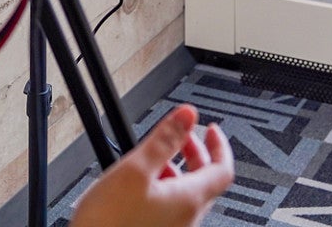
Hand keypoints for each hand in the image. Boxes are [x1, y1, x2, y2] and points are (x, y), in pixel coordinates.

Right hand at [70, 104, 233, 226]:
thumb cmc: (109, 225)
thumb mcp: (135, 171)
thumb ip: (163, 140)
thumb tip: (187, 116)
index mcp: (189, 200)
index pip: (222, 169)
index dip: (218, 145)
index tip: (209, 129)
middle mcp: (187, 220)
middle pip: (205, 182)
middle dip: (194, 153)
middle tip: (181, 136)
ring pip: (186, 195)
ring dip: (176, 171)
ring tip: (154, 159)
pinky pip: (170, 209)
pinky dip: (163, 189)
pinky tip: (140, 186)